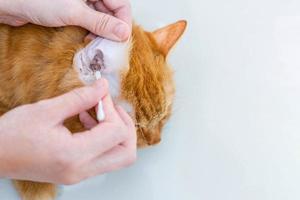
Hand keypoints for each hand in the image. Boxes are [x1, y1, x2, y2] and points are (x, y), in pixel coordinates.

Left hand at [0, 0, 131, 40]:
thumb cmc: (39, 1)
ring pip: (103, 18)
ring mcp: (84, 1)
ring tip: (98, 46)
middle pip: (113, 12)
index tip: (122, 40)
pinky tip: (89, 40)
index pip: (121, 4)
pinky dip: (93, 32)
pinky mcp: (76, 9)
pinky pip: (92, 21)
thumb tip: (124, 33)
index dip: (124, 23)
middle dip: (112, 30)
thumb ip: (101, 23)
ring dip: (102, 33)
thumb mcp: (74, 13)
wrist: (14, 3)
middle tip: (109, 47)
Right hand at [0, 79, 135, 183]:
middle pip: (127, 153)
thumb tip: (103, 86)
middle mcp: (81, 170)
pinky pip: (103, 156)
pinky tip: (87, 121)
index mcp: (74, 155)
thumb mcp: (47, 110)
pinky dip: (104, 138)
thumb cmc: (13, 134)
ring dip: (115, 131)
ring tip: (95, 112)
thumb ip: (80, 98)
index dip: (112, 109)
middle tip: (110, 107)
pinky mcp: (77, 172)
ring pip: (118, 156)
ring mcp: (80, 175)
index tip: (100, 94)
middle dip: (125, 126)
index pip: (116, 133)